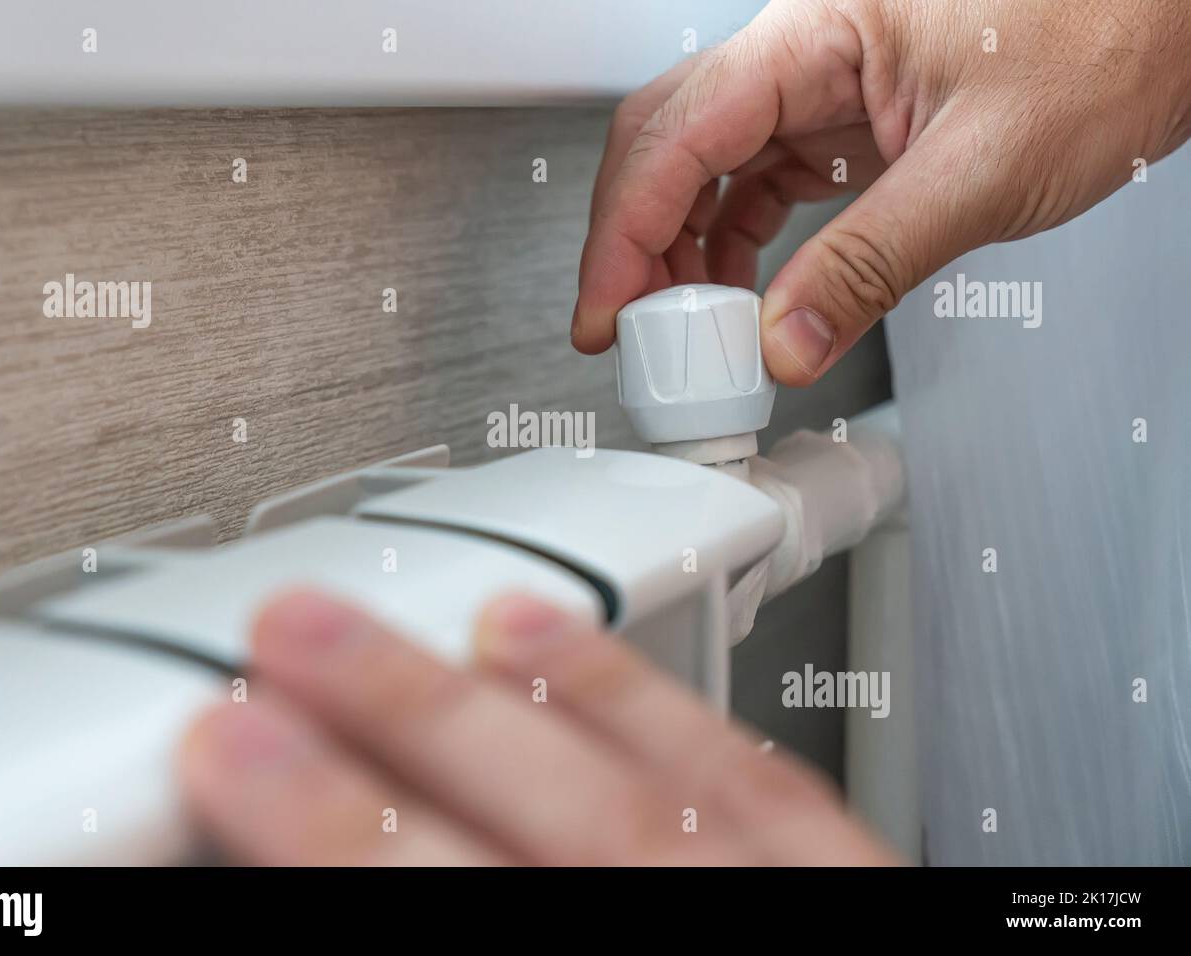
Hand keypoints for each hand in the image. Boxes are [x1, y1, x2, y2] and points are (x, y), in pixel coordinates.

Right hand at [181, 589, 895, 864]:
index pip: (450, 912)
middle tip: (292, 643)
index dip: (329, 836)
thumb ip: (414, 931)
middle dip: (408, 732)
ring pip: (655, 796)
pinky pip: (759, 786)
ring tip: (411, 626)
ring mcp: (794, 931)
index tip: (235, 755)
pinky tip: (575, 649)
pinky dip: (655, 705)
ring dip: (520, 692)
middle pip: (561, 839)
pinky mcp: (858, 898)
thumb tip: (316, 871)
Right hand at [572, 0, 1190, 383]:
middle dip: (632, 243)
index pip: (676, 135)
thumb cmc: (1107, 35)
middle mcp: (799, 54)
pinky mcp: (841, 126)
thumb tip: (785, 343)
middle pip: (664, 145)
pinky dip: (732, 249)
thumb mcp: (981, 170)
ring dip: (679, 254)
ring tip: (686, 332)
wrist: (1170, 18)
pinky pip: (755, 187)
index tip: (607, 312)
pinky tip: (738, 297)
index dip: (624, 232)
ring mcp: (816, 89)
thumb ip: (869, 264)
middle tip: (626, 331)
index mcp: (813, 33)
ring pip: (702, 171)